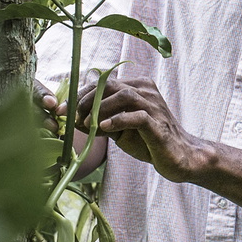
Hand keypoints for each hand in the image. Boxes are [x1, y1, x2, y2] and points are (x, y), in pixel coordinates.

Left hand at [73, 76, 209, 182]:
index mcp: (138, 87)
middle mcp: (147, 91)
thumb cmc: (149, 142)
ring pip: (123, 96)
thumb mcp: (121, 129)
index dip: (80, 95)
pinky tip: (103, 128)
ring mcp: (154, 105)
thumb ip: (102, 120)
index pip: (104, 84)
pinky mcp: (158, 124)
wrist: (179, 157)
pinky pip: (137, 116)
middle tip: (69, 116)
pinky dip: (117, 121)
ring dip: (99, 109)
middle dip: (85, 100)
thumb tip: (76, 120)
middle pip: (111, 86)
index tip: (62, 109)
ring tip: (86, 124)